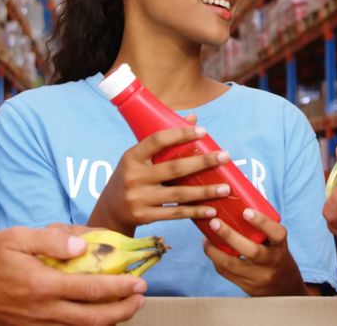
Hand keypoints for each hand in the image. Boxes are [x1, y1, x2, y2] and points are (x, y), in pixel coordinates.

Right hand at [0, 225, 145, 324]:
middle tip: (141, 296)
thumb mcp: (16, 237)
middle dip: (123, 309)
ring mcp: (38, 324)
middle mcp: (44, 310)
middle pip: (94, 318)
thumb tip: (83, 245)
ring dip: (110, 320)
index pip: (91, 290)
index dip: (120, 288)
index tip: (139, 281)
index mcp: (43, 285)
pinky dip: (88, 325)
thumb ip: (52, 240)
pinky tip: (99, 314)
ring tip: (127, 306)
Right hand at [90, 115, 231, 235]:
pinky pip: (175, 213)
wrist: (110, 211)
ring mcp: (138, 198)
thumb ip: (164, 141)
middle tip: (225, 156)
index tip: (203, 132)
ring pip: (178, 194)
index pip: (157, 140)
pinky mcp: (144, 217)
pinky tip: (212, 210)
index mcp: (131, 157)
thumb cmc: (131, 177)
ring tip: (226, 188)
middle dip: (203, 162)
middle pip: (174, 168)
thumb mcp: (139, 158)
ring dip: (205, 191)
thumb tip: (194, 119)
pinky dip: (195, 211)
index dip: (180, 134)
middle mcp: (134, 177)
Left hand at [202, 209, 308, 295]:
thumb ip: (261, 226)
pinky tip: (210, 247)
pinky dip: (215, 258)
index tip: (246, 211)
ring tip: (206, 235)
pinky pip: (225, 272)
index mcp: (280, 247)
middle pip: (252, 251)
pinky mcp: (245, 286)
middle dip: (230, 236)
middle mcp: (271, 263)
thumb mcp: (275, 241)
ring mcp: (258, 277)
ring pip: (232, 265)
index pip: (276, 234)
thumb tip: (236, 198)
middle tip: (214, 222)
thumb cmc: (274, 253)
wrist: (281, 286)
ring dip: (215, 249)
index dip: (262, 222)